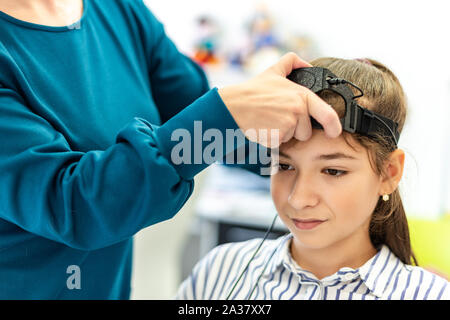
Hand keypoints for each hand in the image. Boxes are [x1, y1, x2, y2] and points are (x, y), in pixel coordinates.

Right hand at [218, 52, 341, 147]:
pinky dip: (272, 139)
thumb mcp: (274, 70)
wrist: (233, 105)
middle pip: (306, 131)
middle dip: (295, 128)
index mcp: (301, 95)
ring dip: (283, 133)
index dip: (334, 126)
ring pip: (292, 138)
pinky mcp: (277, 138)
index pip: (327, 114)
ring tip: (269, 120)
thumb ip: (292, 62)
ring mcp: (287, 126)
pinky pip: (280, 144)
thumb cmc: (253, 90)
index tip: (335, 131)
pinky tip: (264, 127)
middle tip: (278, 116)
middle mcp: (297, 111)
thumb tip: (308, 64)